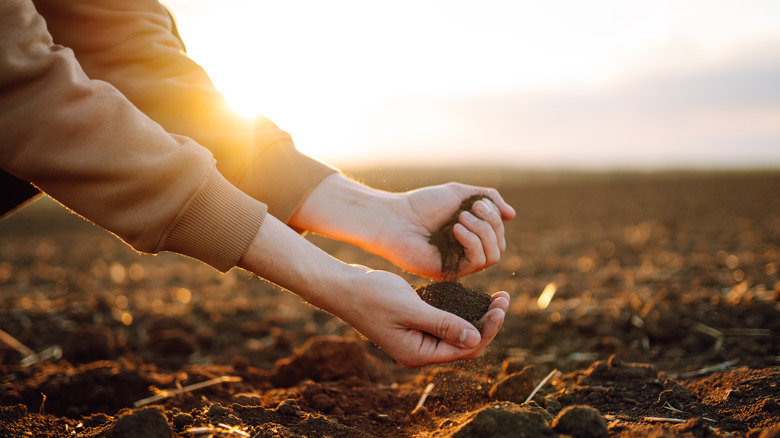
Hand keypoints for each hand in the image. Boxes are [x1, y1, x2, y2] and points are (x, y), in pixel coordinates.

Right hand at [335, 268, 509, 367]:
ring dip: (478, 316)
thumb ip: (442, 324)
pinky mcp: (415, 325)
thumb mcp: (410, 308)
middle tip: (504, 298)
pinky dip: (462, 311)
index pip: (465, 349)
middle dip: (488, 323)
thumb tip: (476, 338)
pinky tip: (474, 297)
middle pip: (465, 344)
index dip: (488, 330)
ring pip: (457, 333)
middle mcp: (420, 351)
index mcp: (418, 354)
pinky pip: (446, 323)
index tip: (501, 306)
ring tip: (497, 297)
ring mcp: (417, 339)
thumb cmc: (372, 296)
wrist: (343, 287)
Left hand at [379, 182, 515, 278]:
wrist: (395, 218)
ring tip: (461, 218)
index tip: (478, 202)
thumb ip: (488, 199)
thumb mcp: (460, 193)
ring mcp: (459, 264)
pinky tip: (456, 229)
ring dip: (483, 232)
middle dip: (491, 223)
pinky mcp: (451, 273)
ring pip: (494, 256)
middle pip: (500, 245)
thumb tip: (512, 215)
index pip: (498, 234)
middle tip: (471, 209)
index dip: (495, 217)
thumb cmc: (422, 204)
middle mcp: (466, 252)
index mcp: (470, 235)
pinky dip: (473, 242)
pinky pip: (478, 262)